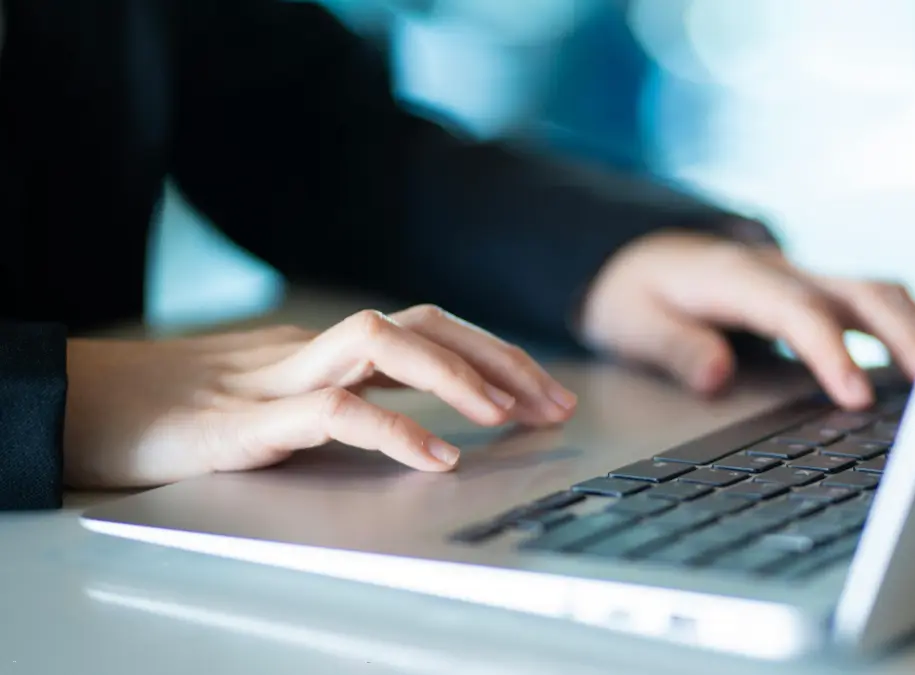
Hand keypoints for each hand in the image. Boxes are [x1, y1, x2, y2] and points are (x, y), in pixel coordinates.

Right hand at [64, 306, 576, 488]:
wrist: (77, 411)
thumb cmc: (173, 416)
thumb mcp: (275, 408)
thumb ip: (336, 406)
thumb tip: (409, 427)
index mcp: (321, 352)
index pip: (423, 330)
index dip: (491, 353)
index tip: (546, 393)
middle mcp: (308, 351)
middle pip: (421, 322)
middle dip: (497, 356)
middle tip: (555, 402)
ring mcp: (275, 378)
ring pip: (379, 342)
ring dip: (453, 373)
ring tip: (506, 415)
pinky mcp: (241, 421)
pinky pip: (329, 409)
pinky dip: (390, 428)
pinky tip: (436, 458)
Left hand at [579, 232, 914, 408]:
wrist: (636, 253)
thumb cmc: (635, 292)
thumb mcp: (630, 322)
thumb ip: (673, 348)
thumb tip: (718, 377)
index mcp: (735, 277)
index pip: (798, 313)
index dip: (832, 353)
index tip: (859, 399)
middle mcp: (782, 271)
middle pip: (863, 291)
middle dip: (910, 335)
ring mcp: (805, 279)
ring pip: (880, 293)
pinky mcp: (816, 294)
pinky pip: (872, 307)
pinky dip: (907, 334)